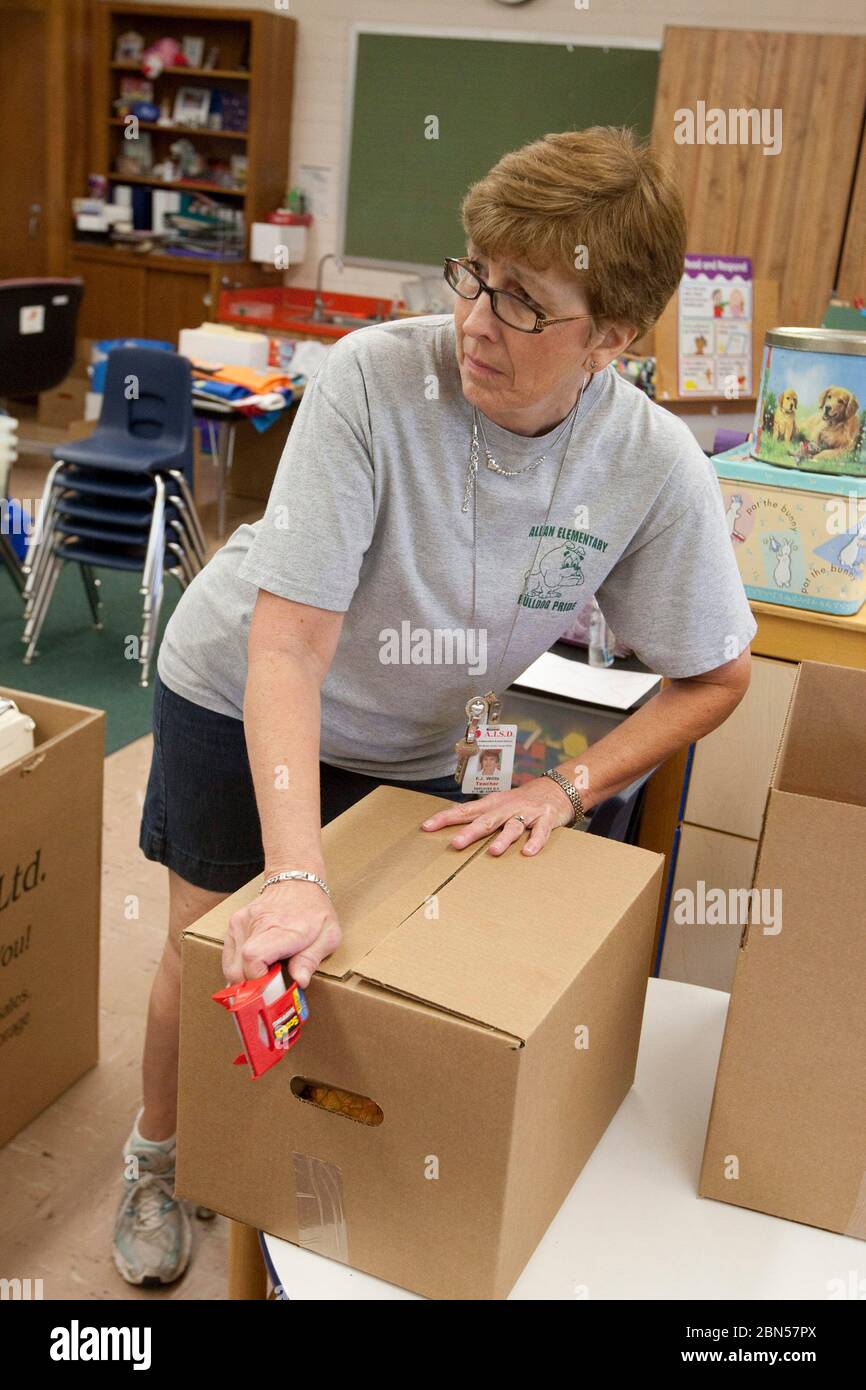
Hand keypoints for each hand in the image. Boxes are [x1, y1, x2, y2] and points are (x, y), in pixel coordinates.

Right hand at [222, 878, 340, 986]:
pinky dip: (238, 970)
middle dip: (252, 989)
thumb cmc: (315, 912)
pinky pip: (229, 957)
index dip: (259, 983)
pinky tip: (254, 972)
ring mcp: (240, 924)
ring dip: (244, 982)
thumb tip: (299, 982)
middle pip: (239, 969)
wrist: (296, 882)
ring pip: (230, 967)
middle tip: (269, 994)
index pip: (254, 959)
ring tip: (264, 982)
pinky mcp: (233, 925)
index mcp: (281, 929)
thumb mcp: (328, 936)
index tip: (273, 993)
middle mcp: (256, 925)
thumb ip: (311, 960)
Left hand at [420, 775, 574, 856]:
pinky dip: (536, 841)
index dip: (446, 818)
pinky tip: (528, 852)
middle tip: (456, 844)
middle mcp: (507, 808)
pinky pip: (541, 831)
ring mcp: (527, 813)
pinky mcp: (546, 818)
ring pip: (513, 826)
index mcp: (492, 804)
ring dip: (503, 838)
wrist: (557, 787)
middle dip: (471, 832)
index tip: (427, 826)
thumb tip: (452, 824)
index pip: (465, 810)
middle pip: (486, 820)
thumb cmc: (521, 800)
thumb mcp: (498, 804)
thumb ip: (480, 815)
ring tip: (493, 851)